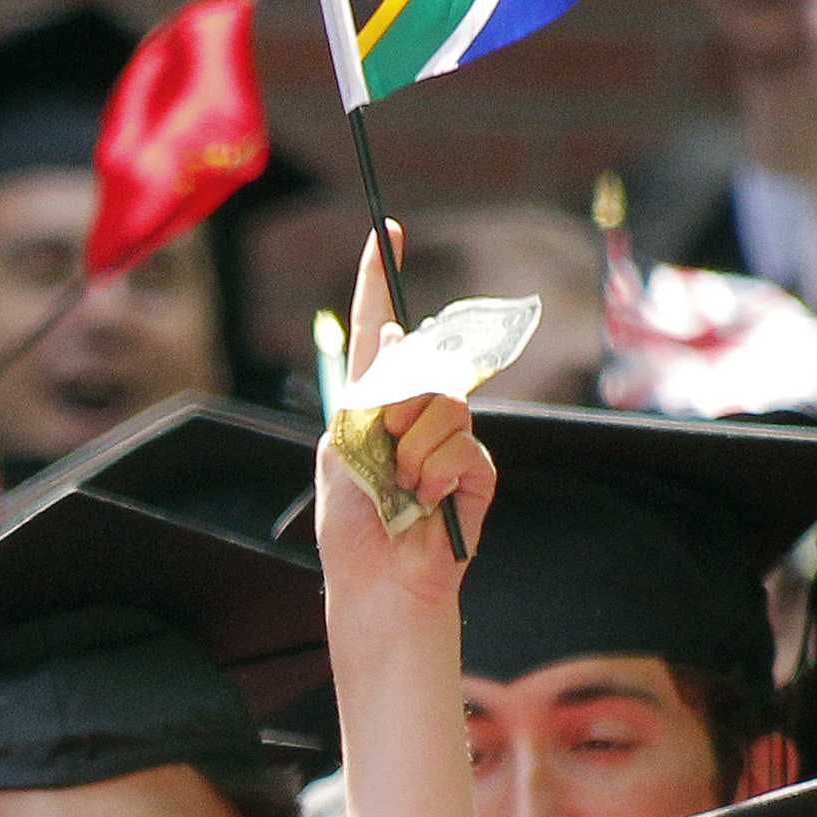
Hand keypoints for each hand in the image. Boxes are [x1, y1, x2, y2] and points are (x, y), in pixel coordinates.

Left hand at [308, 226, 494, 611]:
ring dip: (410, 449)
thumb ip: (366, 394)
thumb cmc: (352, 525)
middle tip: (380, 455)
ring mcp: (449, 440)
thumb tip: (397, 333)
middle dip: (394, 405)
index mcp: (372, 401)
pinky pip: (461, 447)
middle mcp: (415, 412)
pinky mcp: (475, 472)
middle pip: (419, 364)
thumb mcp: (341, 450)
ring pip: (443, 404)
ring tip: (400, 489)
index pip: (379, 329)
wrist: (377, 585)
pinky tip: (424, 505)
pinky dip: (434, 476)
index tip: (387, 231)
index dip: (380, 280)